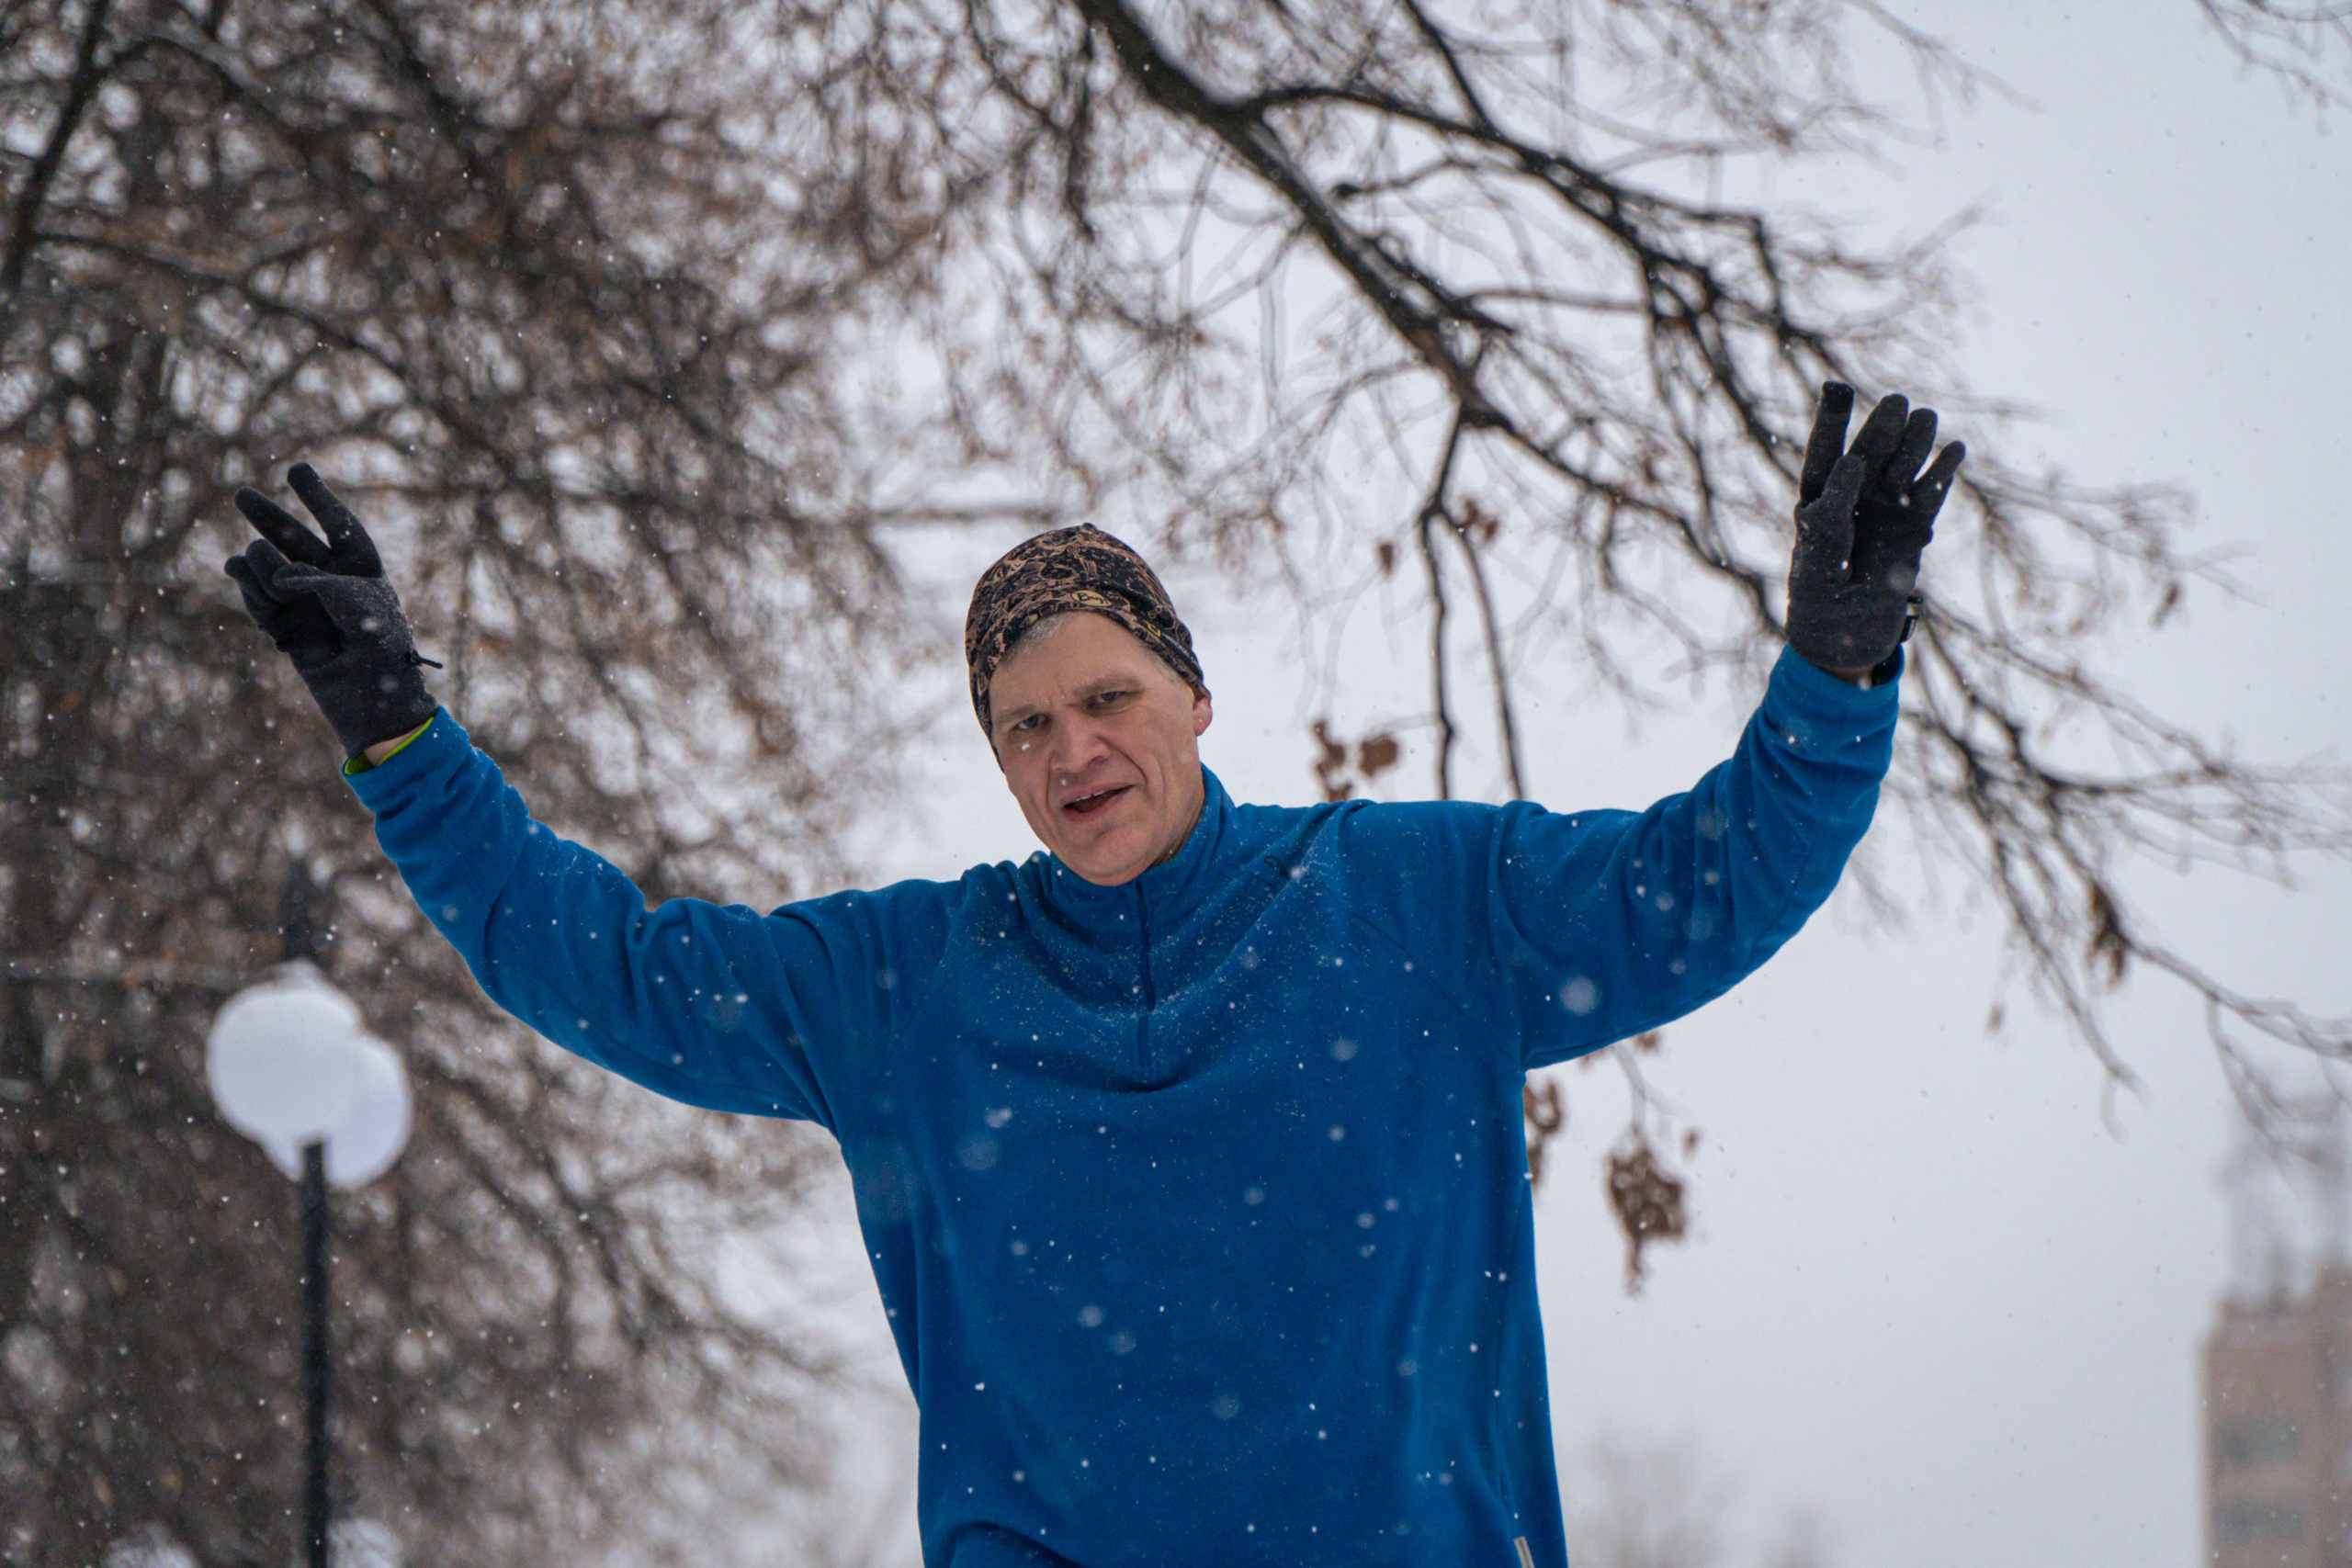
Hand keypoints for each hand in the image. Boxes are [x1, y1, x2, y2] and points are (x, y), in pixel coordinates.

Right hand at [224, 465, 439, 757]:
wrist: (373, 700)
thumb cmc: (380, 647)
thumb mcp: (357, 602)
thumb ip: (315, 580)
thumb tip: (271, 575)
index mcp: (363, 569)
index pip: (339, 526)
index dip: (317, 499)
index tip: (296, 470)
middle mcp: (331, 583)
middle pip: (295, 541)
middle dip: (269, 518)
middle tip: (241, 495)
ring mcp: (304, 605)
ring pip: (269, 569)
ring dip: (261, 564)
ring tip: (257, 566)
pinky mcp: (283, 628)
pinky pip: (256, 599)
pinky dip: (252, 592)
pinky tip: (240, 576)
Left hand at [1787, 382, 1963, 680]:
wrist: (1848, 642)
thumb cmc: (1818, 606)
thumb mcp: (1815, 566)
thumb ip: (1828, 520)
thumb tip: (1849, 466)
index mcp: (1818, 502)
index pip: (1823, 453)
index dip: (1831, 421)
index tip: (1836, 388)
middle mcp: (1852, 500)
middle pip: (1869, 452)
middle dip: (1882, 428)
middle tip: (1897, 403)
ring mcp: (1885, 511)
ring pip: (1903, 466)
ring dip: (1915, 444)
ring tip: (1926, 421)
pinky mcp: (1914, 528)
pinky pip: (1930, 493)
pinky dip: (1943, 473)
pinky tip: (1954, 450)